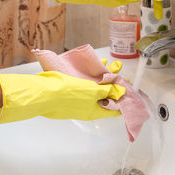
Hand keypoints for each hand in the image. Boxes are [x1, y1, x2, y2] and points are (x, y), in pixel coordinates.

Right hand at [0, 71, 124, 123]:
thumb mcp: (92, 92)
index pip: (114, 109)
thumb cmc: (68, 95)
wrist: (43, 92)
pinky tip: (97, 64)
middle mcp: (88, 106)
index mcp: (95, 111)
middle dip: (115, 84)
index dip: (124, 100)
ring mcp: (79, 99)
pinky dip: (93, 74)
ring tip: (112, 65)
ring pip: (96, 88)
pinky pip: (86, 83)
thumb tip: (121, 92)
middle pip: (106, 97)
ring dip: (105, 77)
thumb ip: (108, 91)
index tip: (130, 90)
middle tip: (122, 74)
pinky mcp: (71, 91)